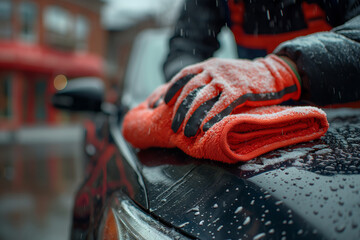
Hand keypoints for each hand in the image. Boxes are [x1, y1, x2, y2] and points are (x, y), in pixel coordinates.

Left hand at [164, 54, 300, 136]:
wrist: (271, 72)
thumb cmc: (243, 77)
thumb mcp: (222, 72)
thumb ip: (206, 80)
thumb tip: (188, 97)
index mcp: (208, 65)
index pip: (183, 75)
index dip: (171, 90)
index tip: (162, 104)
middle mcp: (213, 70)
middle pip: (190, 90)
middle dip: (180, 110)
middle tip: (173, 126)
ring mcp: (226, 80)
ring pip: (202, 99)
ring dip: (191, 118)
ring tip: (185, 133)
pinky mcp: (239, 91)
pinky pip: (221, 106)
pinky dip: (211, 118)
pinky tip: (204, 129)